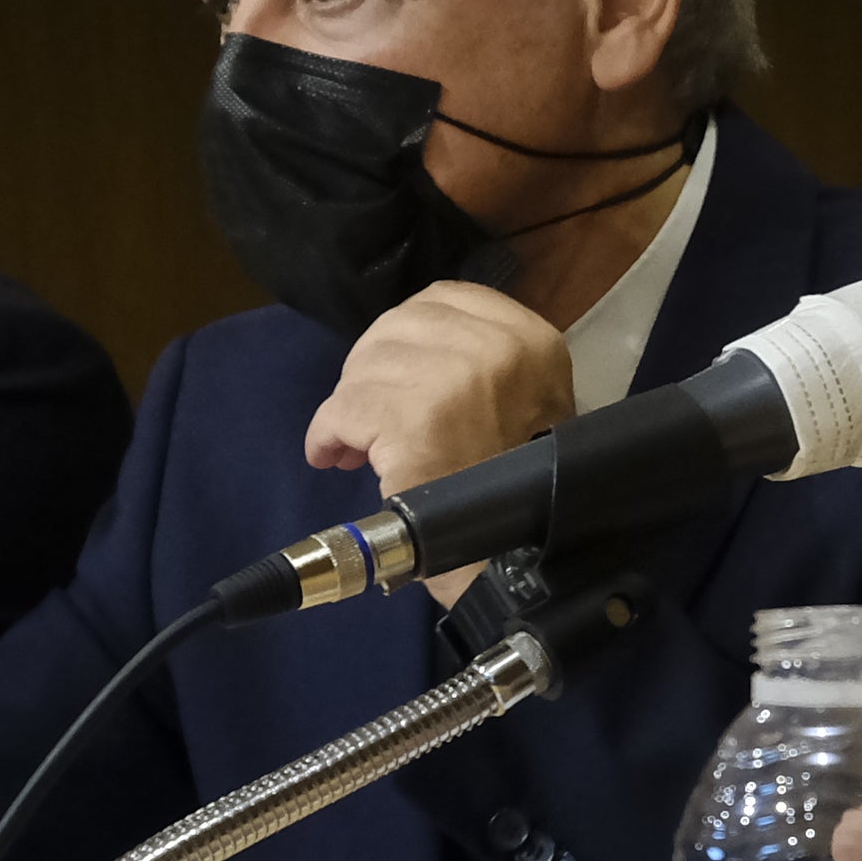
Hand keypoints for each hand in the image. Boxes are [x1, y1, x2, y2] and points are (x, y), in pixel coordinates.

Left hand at [303, 283, 577, 601]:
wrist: (511, 562)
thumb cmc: (516, 493)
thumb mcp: (526, 405)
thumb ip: (483, 364)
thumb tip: (407, 350)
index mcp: (534, 343)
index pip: (448, 298)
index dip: (408, 331)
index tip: (393, 364)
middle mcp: (499, 350)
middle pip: (399, 326)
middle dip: (371, 367)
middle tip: (364, 411)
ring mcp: (454, 381)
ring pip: (366, 367)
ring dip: (349, 407)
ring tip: (352, 442)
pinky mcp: (413, 420)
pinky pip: (344, 409)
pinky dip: (327, 433)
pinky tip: (333, 455)